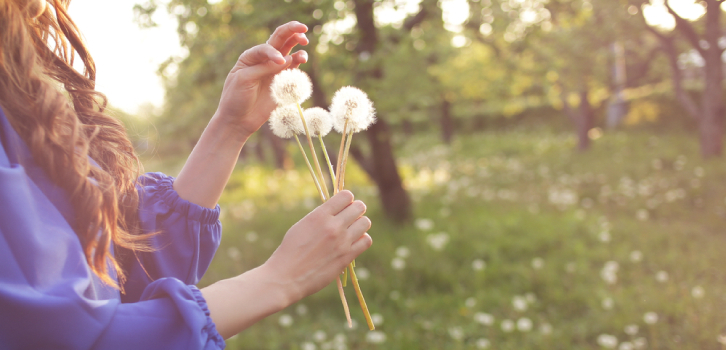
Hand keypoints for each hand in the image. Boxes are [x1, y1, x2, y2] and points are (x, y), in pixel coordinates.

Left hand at [214, 21, 309, 136]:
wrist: (239, 121)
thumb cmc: (236, 98)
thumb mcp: (245, 79)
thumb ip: (264, 68)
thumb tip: (288, 58)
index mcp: (250, 57)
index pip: (265, 47)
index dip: (273, 51)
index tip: (279, 61)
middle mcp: (264, 60)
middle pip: (279, 40)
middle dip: (292, 31)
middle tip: (303, 28)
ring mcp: (274, 71)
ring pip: (289, 52)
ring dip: (298, 46)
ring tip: (304, 47)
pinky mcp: (283, 82)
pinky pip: (294, 69)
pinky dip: (299, 62)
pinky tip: (302, 59)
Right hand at [263, 191, 372, 302]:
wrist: (286, 276)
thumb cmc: (290, 250)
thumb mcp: (302, 225)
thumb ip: (321, 217)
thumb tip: (337, 210)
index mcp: (319, 215)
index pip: (346, 195)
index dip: (347, 199)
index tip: (343, 206)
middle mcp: (333, 226)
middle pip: (359, 207)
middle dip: (356, 209)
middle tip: (350, 217)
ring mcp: (342, 242)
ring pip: (365, 222)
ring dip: (360, 224)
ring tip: (352, 230)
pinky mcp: (346, 257)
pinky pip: (366, 241)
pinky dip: (362, 239)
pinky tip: (353, 242)